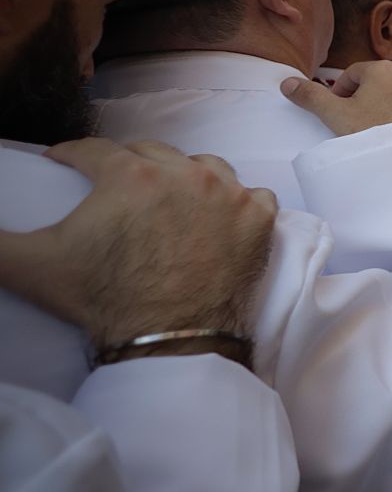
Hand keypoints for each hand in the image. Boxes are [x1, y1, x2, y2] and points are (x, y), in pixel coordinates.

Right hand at [0, 139, 276, 350]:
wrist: (170, 340)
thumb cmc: (102, 300)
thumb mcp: (31, 266)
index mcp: (129, 174)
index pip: (93, 150)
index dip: (72, 155)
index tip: (63, 162)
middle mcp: (185, 173)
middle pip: (151, 154)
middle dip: (128, 164)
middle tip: (116, 185)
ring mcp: (229, 194)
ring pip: (205, 166)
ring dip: (187, 176)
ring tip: (170, 196)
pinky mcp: (260, 219)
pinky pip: (251, 194)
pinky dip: (237, 202)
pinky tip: (221, 214)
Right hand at [283, 60, 391, 134]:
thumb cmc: (374, 134)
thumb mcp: (336, 116)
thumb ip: (311, 96)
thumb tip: (287, 82)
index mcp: (381, 70)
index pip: (356, 74)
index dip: (345, 91)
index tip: (342, 110)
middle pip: (386, 82)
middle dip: (375, 97)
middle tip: (368, 123)